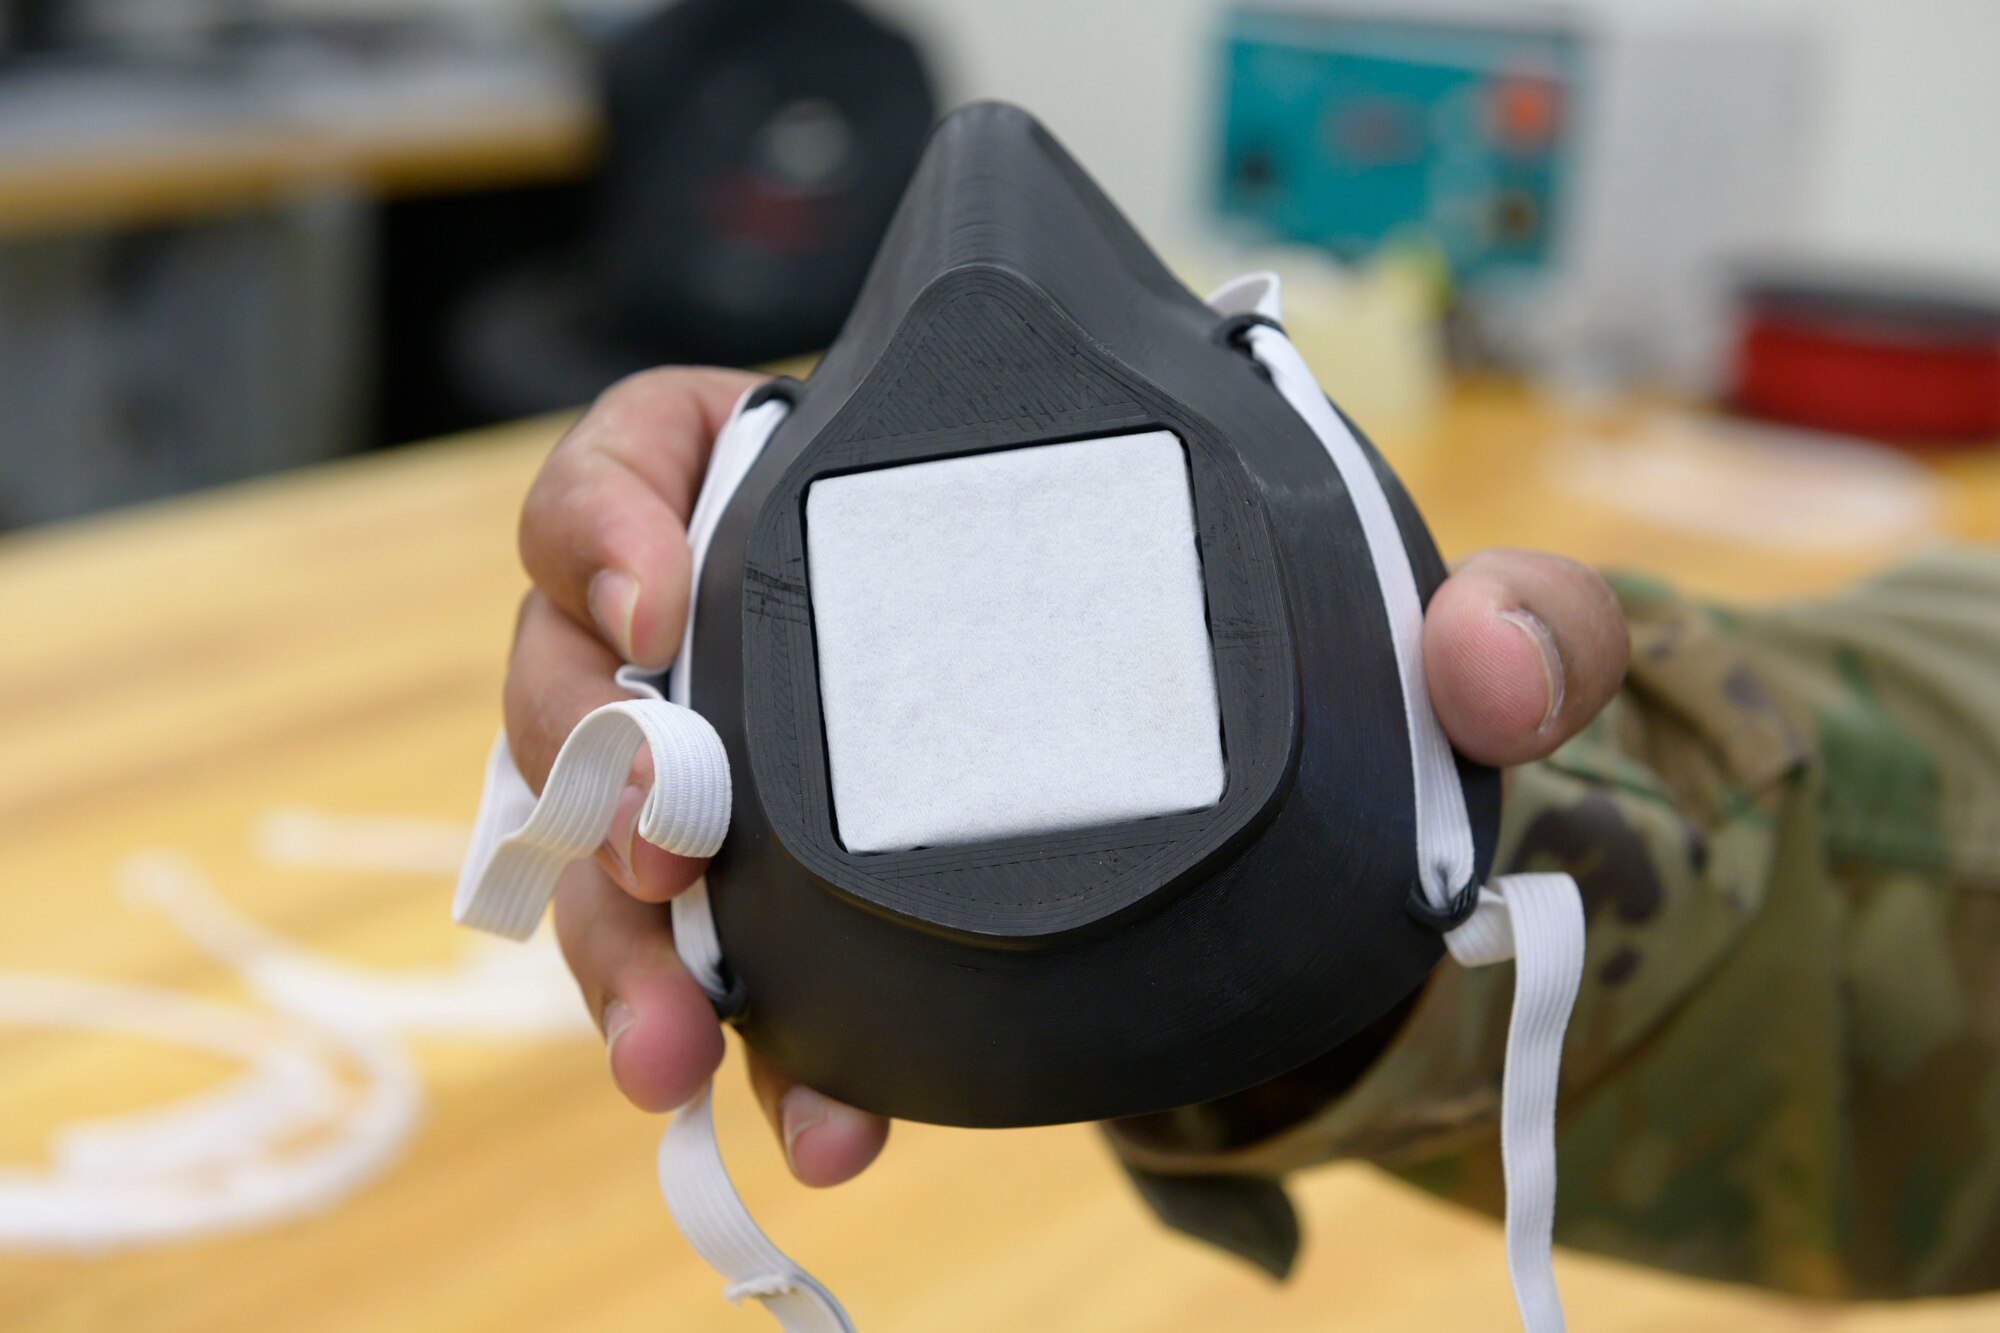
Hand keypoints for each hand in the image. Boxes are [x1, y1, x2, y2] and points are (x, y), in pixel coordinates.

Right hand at [504, 367, 1629, 1187]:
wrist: (1282, 828)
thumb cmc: (1298, 669)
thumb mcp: (1413, 626)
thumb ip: (1505, 621)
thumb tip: (1495, 667)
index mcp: (862, 485)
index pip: (661, 446)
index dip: (607, 505)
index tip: (660, 586)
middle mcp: (783, 630)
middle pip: (586, 662)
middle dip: (590, 761)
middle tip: (669, 848)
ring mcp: (778, 781)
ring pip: (612, 841)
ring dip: (624, 945)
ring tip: (686, 1045)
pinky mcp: (812, 913)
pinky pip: (721, 971)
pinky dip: (743, 1047)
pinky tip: (808, 1124)